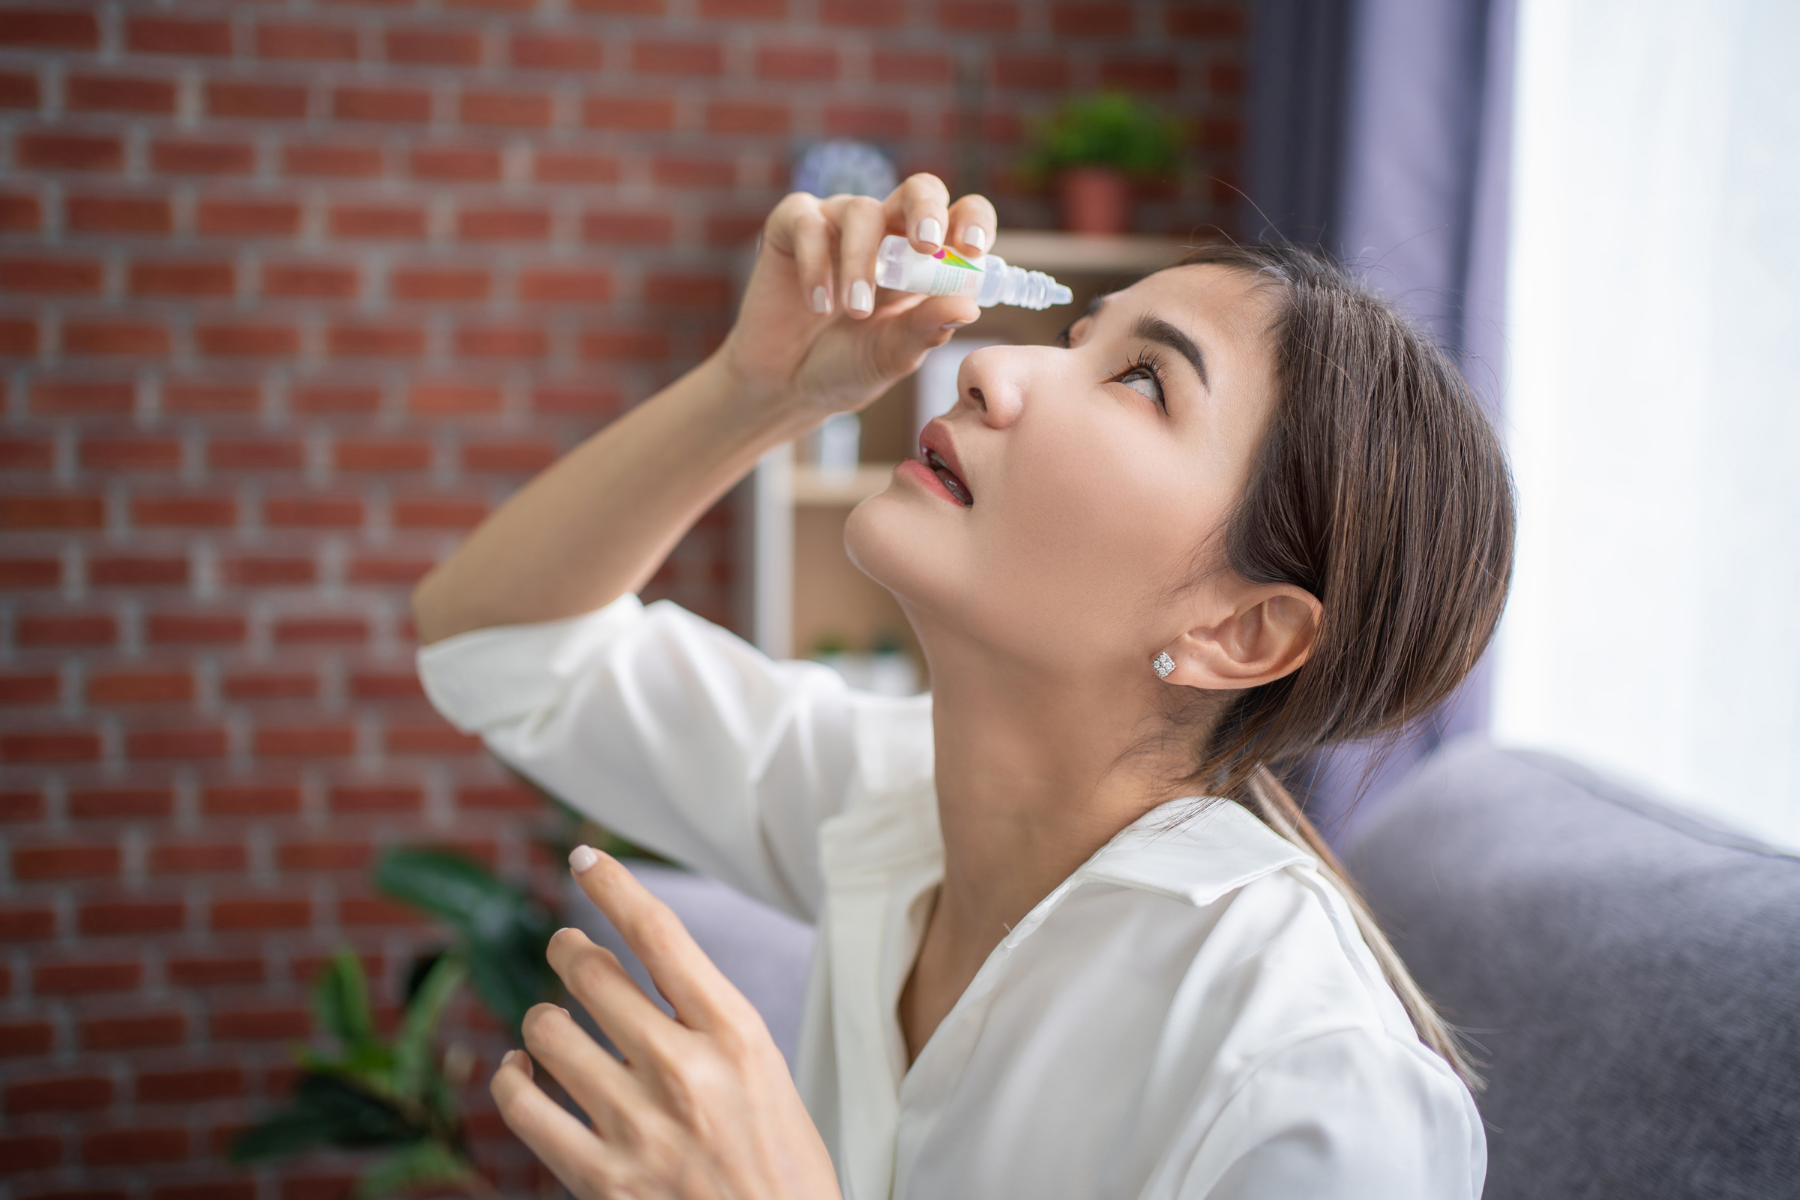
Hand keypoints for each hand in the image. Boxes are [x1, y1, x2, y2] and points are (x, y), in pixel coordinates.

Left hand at [492, 847, 840, 1199]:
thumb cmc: (781, 1168)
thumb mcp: (766, 1077)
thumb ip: (707, 1027)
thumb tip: (640, 978)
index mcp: (737, 1035)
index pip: (661, 936)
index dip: (614, 886)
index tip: (584, 858)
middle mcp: (684, 1069)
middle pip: (591, 973)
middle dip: (568, 951)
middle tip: (567, 951)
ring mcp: (639, 1125)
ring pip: (548, 1031)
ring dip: (542, 1019)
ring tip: (552, 1025)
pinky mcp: (602, 1179)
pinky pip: (523, 1106)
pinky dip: (513, 1079)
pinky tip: (521, 1074)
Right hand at [718, 173, 996, 419]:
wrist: (786, 386)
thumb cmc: (847, 367)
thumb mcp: (893, 354)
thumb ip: (926, 329)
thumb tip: (969, 306)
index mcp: (924, 260)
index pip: (960, 217)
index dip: (972, 222)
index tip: (971, 249)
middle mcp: (886, 232)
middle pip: (919, 190)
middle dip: (926, 210)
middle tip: (926, 246)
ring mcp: (838, 225)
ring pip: (862, 212)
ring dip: (861, 263)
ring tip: (855, 312)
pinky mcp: (791, 228)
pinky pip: (807, 223)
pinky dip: (815, 264)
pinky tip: (818, 304)